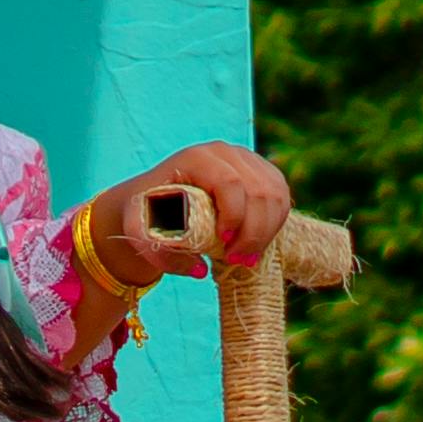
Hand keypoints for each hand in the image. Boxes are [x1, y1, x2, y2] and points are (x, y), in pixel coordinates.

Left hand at [87, 142, 292, 285]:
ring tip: (245, 257)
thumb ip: (163, 254)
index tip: (223, 242)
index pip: (229, 183)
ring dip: (266, 232)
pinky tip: (255, 244)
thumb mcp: (141, 233)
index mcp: (196, 158)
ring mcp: (247, 160)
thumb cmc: (148, 215)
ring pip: (275, 196)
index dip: (234, 215)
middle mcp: (225, 153)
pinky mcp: (262, 173)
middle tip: (236, 260)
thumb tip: (201, 269)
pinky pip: (281, 199)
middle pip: (258, 191)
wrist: (157, 201)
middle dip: (253, 232)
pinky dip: (273, 226)